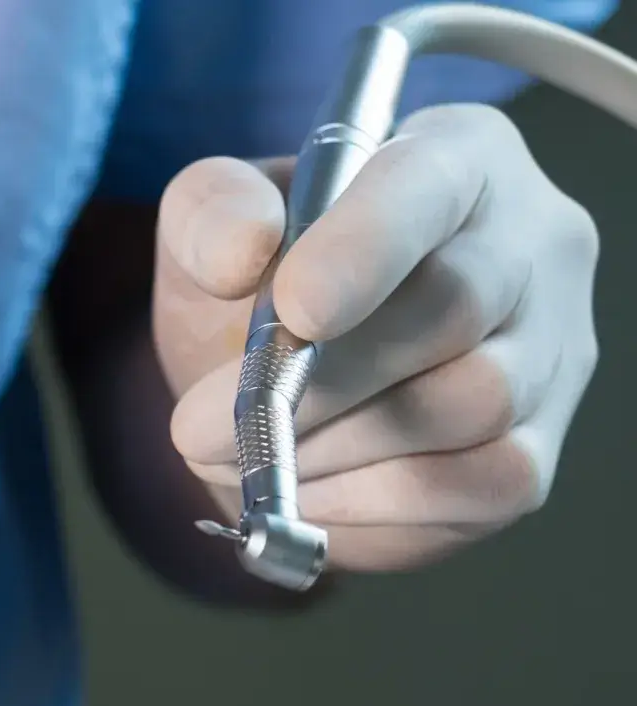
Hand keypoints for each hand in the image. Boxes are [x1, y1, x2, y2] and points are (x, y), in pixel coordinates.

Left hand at [155, 103, 598, 571]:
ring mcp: (548, 355)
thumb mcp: (211, 227)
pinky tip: (302, 494)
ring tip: (246, 457)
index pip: (433, 183)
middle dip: (319, 383)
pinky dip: (372, 502)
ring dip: (332, 448)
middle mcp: (530, 245)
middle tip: (203, 427)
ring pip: (472, 405)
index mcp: (455, 157)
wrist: (279, 385)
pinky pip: (479, 486)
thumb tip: (240, 249)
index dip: (367, 248)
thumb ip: (210, 214)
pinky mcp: (531, 455)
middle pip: (457, 308)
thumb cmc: (262, 285)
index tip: (295, 309)